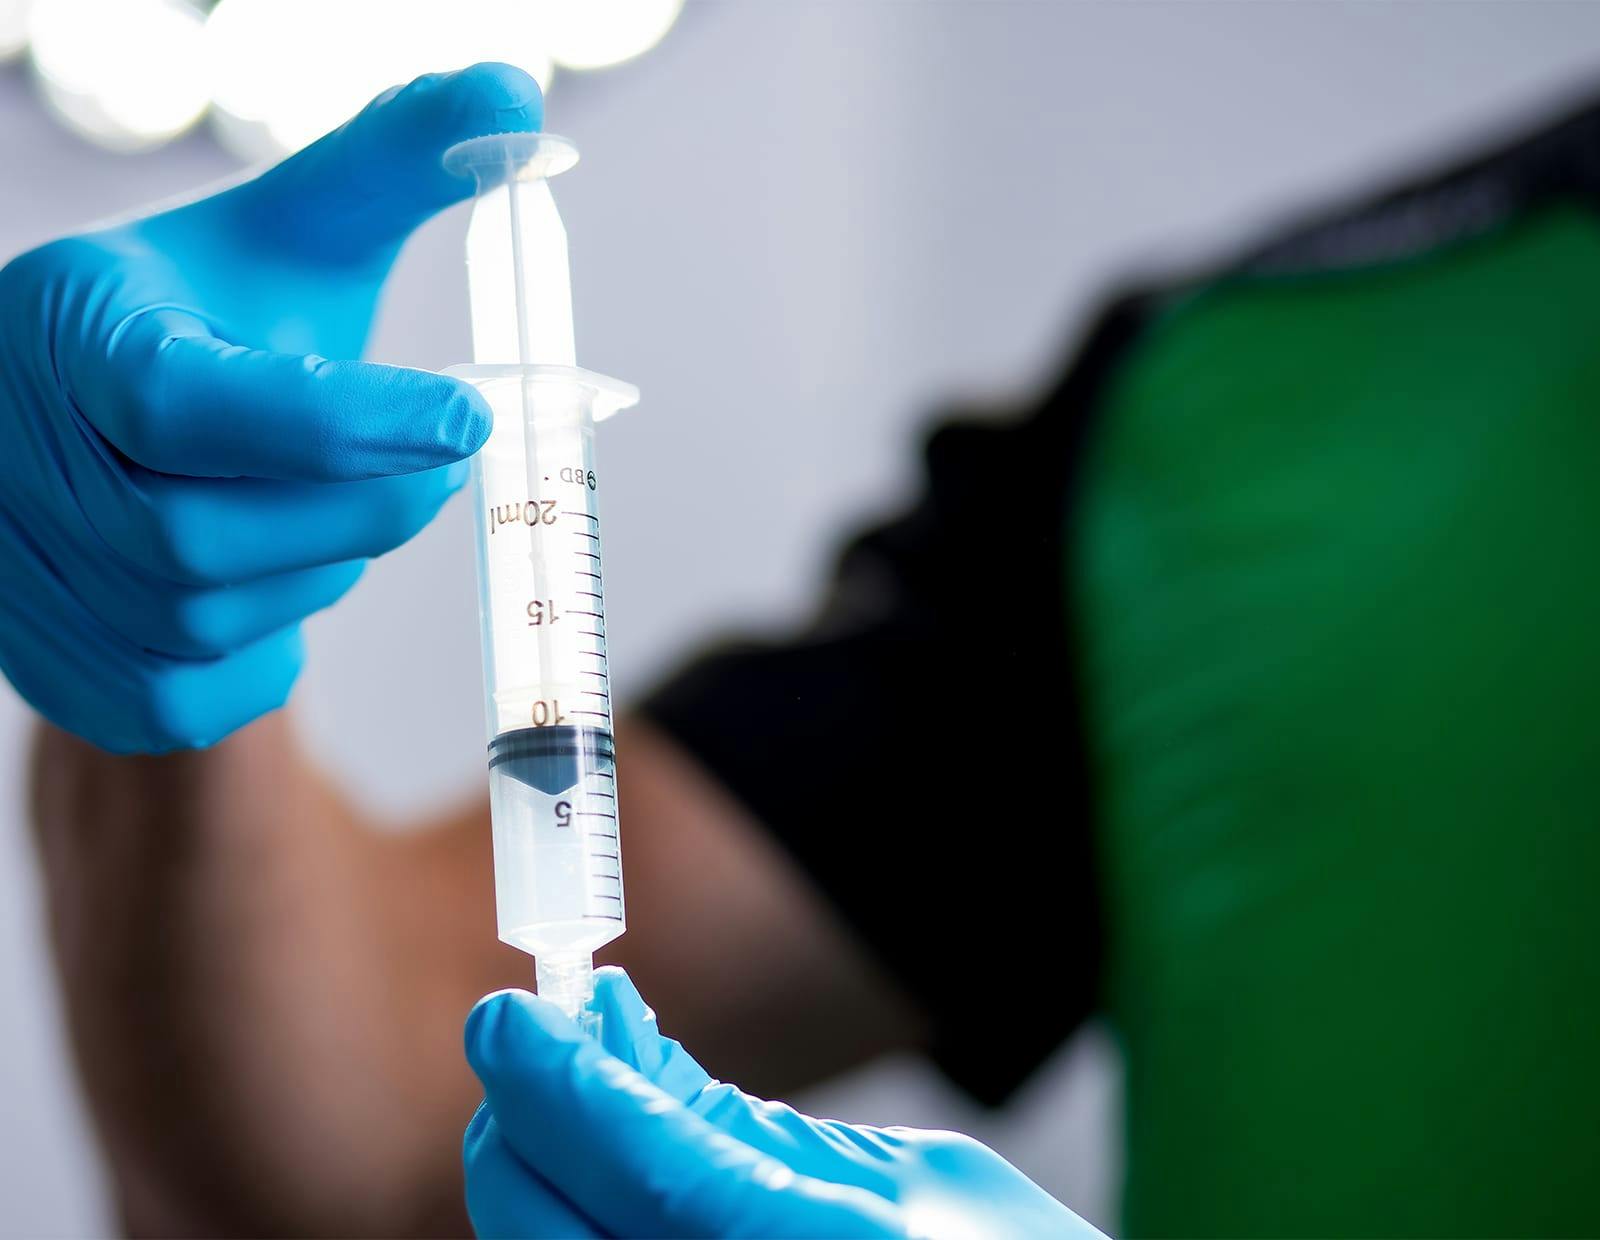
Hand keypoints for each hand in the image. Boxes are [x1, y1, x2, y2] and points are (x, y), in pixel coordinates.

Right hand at [0, 63, 539, 751]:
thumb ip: (391, 164)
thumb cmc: (206, 328)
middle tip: (436, 454)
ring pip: (228, 617)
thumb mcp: (286, 240)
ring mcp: (34, 582)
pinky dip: (276, 643)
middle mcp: (29, 465)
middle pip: (223, 535)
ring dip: (319, 566)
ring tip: (314, 498)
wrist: (78, 436)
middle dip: (362, 504)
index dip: (346, 421)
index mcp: (80, 341)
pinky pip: (217, 695)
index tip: (471, 412)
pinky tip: (269, 569)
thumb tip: (513, 90)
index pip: (205, 407)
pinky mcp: (71, 674)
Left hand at [463, 969, 1106, 1237]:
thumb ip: (745, 1125)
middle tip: (532, 1043)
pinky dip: (578, 1223)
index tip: (507, 1014)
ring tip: (588, 1089)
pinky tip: (615, 1166)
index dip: (560, 1087)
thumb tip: (619, 1042)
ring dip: (540, 1176)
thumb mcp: (915, 1175)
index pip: (647, 1176)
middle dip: (520, 1135)